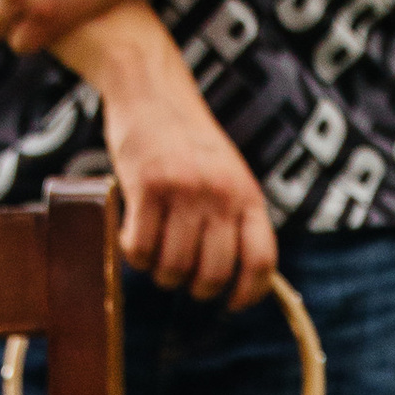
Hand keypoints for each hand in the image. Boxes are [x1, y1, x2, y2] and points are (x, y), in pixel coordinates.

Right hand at [98, 45, 278, 306]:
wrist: (152, 90)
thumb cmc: (187, 140)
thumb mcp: (228, 174)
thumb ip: (235, 216)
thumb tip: (238, 276)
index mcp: (248, 194)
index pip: (261, 261)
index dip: (248, 294)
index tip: (232, 304)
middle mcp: (221, 194)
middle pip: (212, 274)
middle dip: (195, 290)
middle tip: (181, 278)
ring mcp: (184, 190)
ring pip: (173, 267)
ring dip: (160, 274)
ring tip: (155, 257)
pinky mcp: (147, 186)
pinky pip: (140, 249)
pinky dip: (134, 256)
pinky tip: (132, 239)